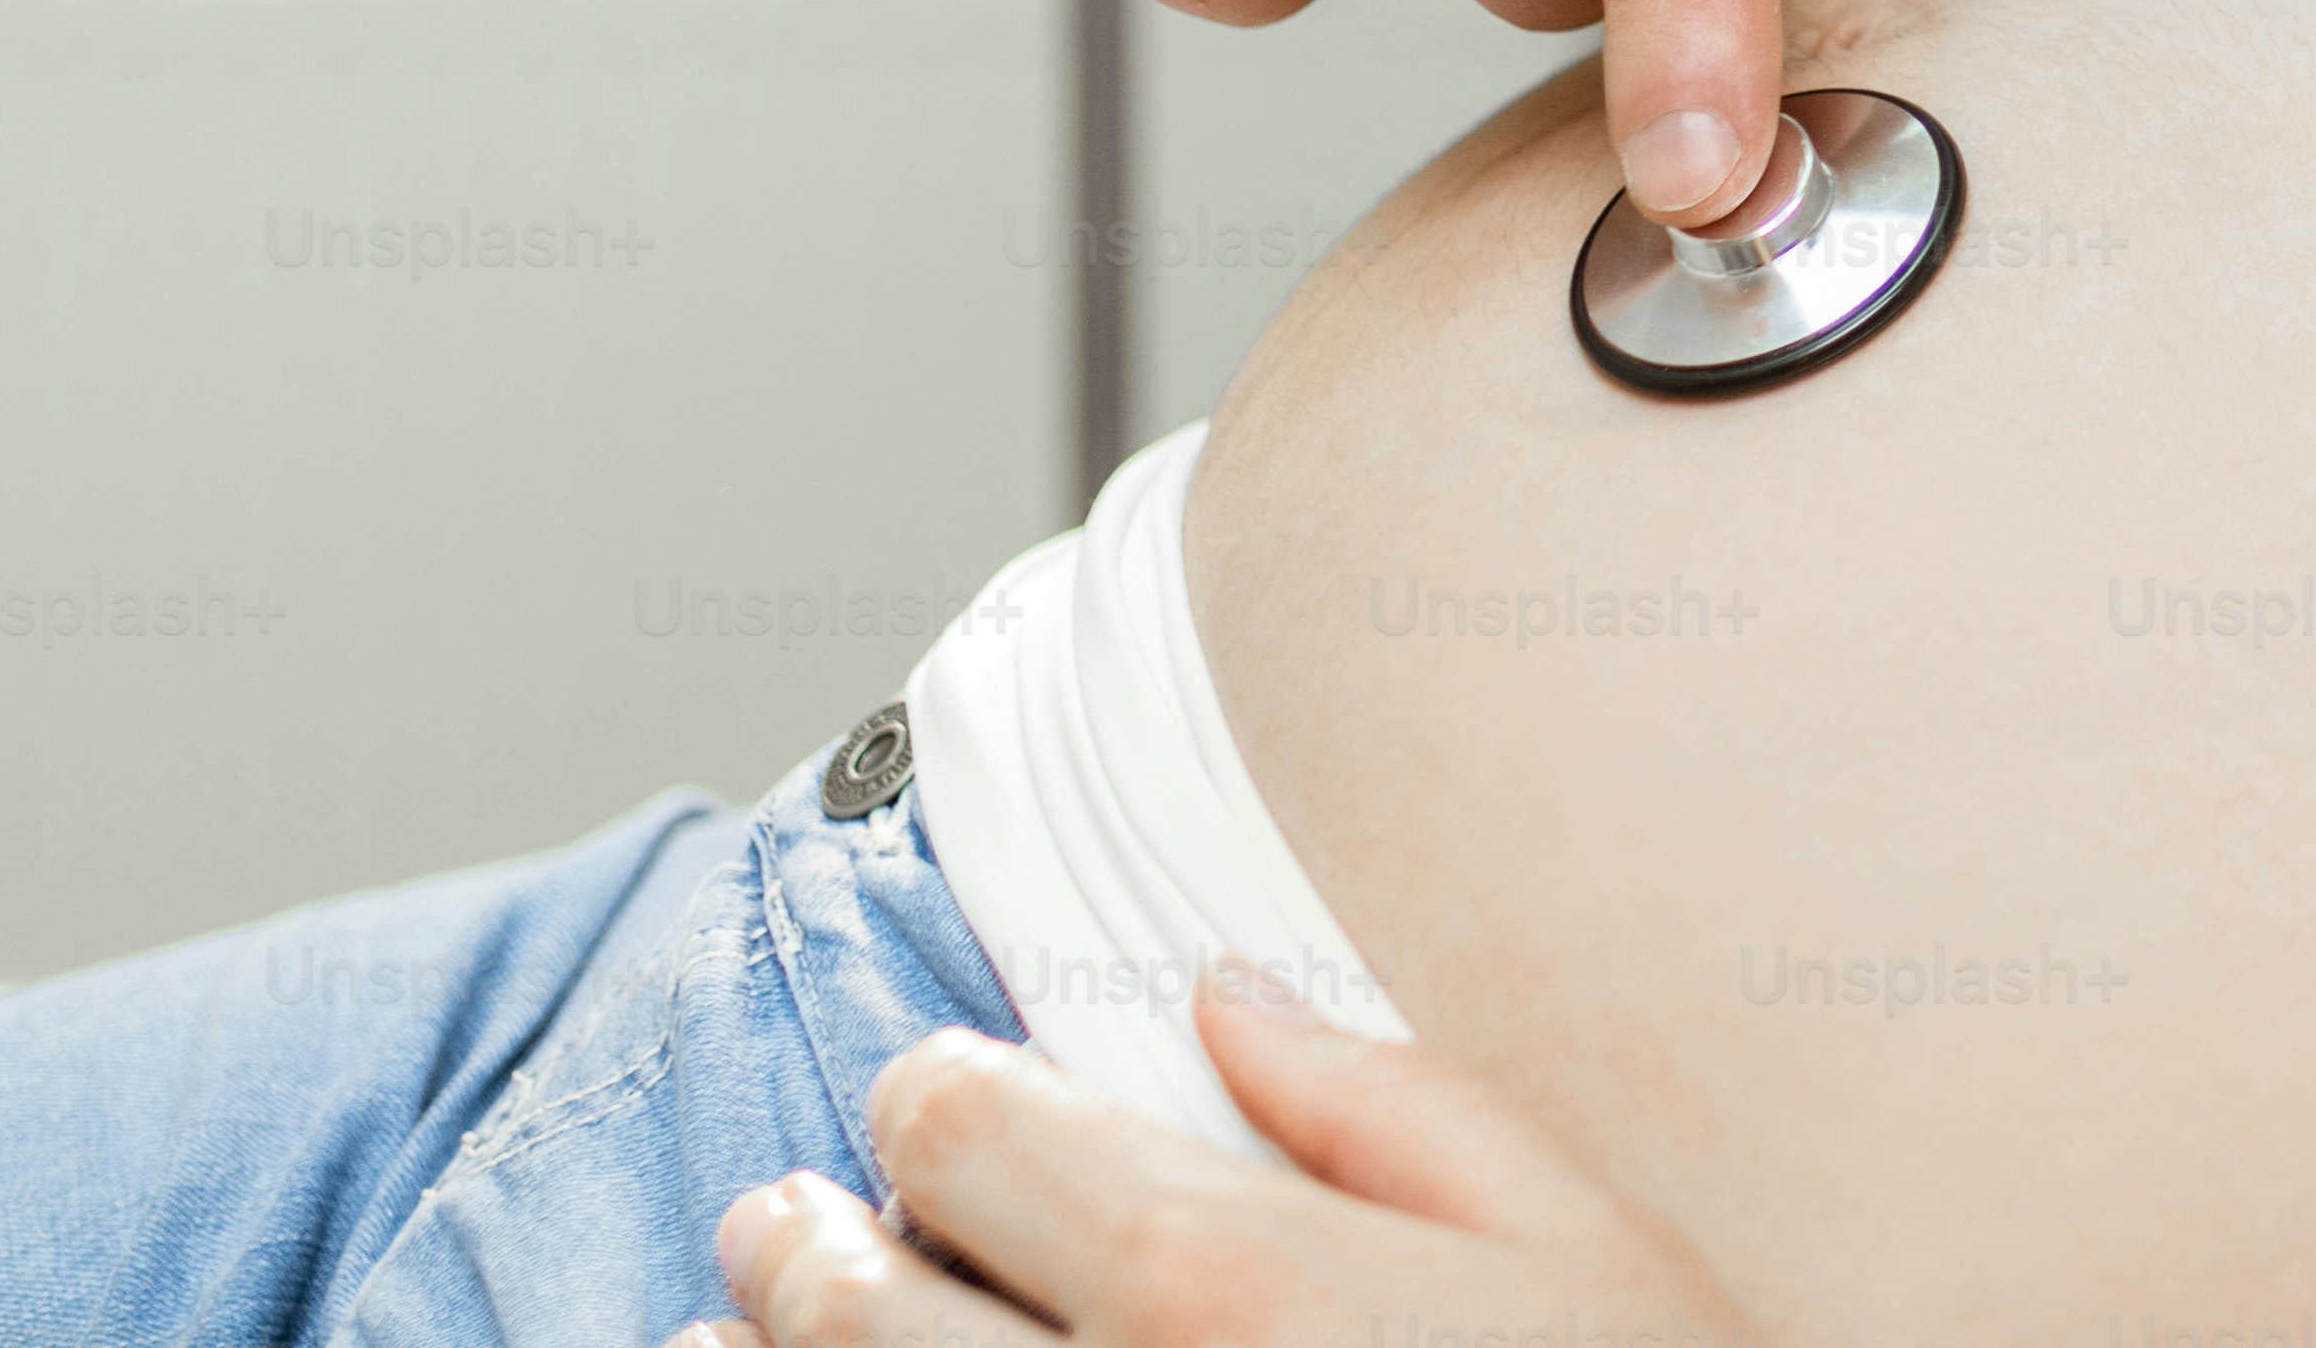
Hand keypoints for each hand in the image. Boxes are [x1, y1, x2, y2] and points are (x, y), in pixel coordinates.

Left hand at [673, 984, 1740, 1347]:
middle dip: (802, 1245)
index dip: (933, 1101)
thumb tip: (1219, 1002)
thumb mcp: (1577, 1240)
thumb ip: (1384, 1104)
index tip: (933, 1110)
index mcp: (1220, 1271)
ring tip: (738, 1346)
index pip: (960, 1128)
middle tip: (782, 1232)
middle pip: (844, 1295)